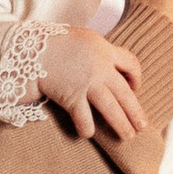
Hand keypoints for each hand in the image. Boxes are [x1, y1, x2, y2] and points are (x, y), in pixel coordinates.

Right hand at [40, 26, 150, 143]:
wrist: (30, 48)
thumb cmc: (55, 41)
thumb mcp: (83, 37)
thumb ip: (98, 50)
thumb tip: (109, 65)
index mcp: (104, 49)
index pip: (131, 63)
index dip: (137, 76)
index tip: (136, 88)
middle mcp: (100, 67)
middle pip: (125, 93)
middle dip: (135, 111)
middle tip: (142, 126)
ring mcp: (87, 83)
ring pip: (111, 109)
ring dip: (121, 124)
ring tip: (127, 136)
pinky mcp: (72, 97)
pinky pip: (84, 118)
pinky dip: (86, 128)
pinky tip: (88, 133)